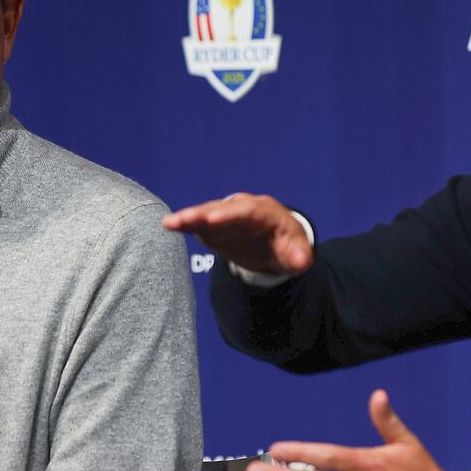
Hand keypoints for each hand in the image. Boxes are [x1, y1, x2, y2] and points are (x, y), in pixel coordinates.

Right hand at [162, 193, 312, 275]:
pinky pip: (199, 223)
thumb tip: (302, 262)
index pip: (248, 211)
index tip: (214, 219)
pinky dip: (185, 223)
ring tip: (171, 222)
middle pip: (223, 209)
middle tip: (187, 218)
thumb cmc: (287, 246)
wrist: (275, 242)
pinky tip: (169, 225)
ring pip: (207, 213)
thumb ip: (299, 256)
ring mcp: (226, 216)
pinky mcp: (214, 225)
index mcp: (266, 212)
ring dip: (190, 217)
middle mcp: (243, 209)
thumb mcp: (297, 253)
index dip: (230, 214)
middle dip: (204, 213)